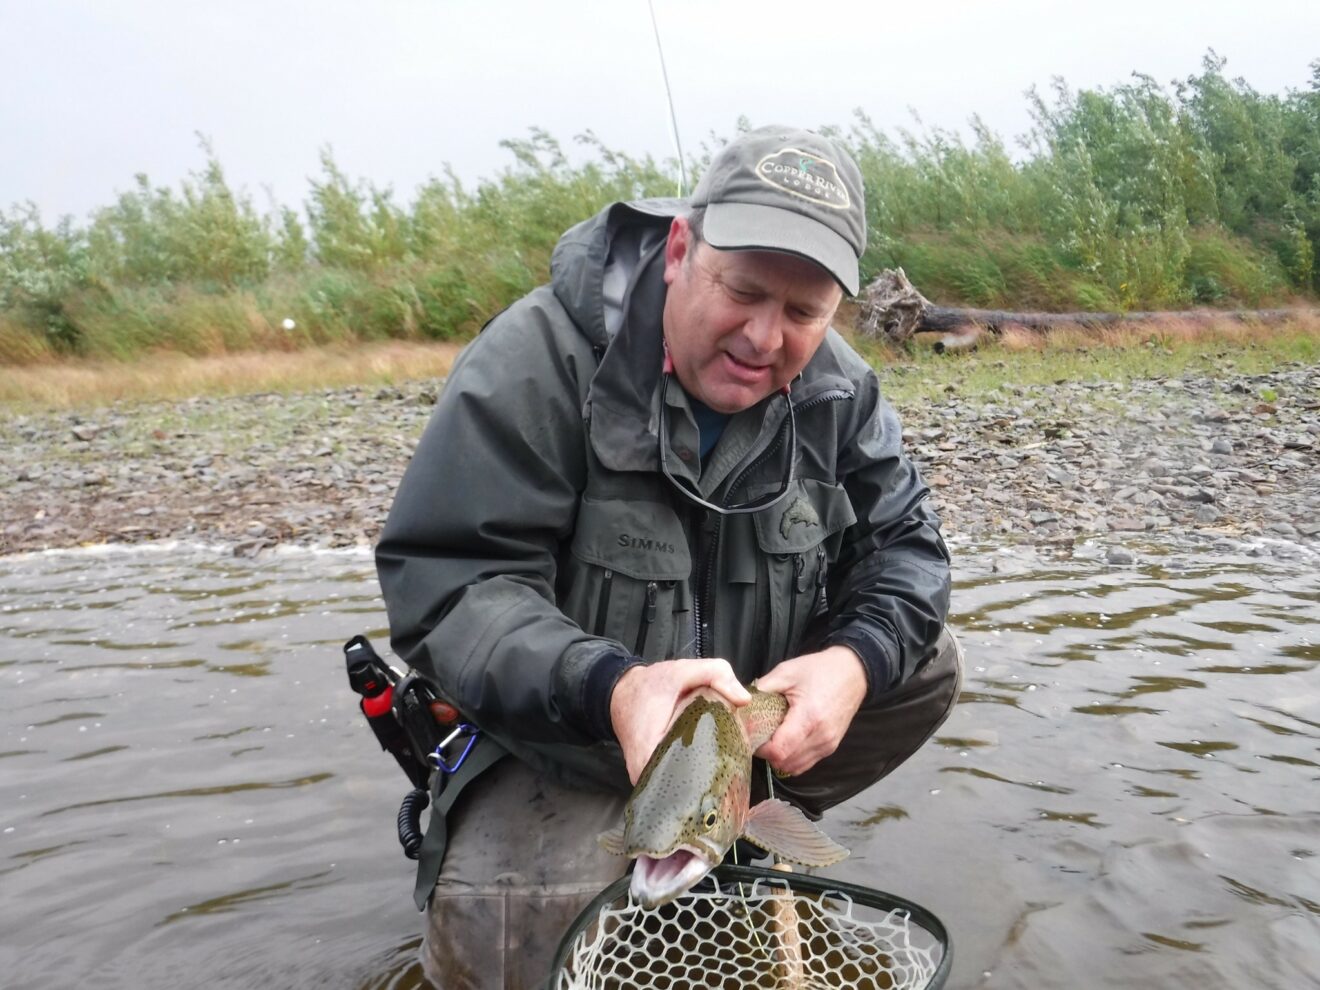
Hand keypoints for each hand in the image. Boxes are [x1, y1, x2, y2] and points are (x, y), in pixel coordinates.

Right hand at [609, 658, 749, 783]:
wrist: (621, 691)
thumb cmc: (649, 684)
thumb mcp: (683, 670)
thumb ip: (716, 674)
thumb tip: (744, 700)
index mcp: (649, 752)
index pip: (682, 782)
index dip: (708, 777)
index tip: (727, 767)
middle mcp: (644, 773)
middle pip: (683, 788)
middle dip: (708, 778)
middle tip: (730, 764)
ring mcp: (645, 777)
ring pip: (678, 787)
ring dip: (698, 776)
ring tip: (719, 764)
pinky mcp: (649, 775)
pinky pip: (673, 780)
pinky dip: (688, 772)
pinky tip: (704, 762)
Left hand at [752, 645, 867, 776]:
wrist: (853, 673)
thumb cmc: (819, 670)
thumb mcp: (787, 672)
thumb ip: (762, 688)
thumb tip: (741, 703)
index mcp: (809, 717)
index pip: (778, 751)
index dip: (760, 748)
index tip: (752, 735)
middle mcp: (821, 737)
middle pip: (784, 763)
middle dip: (767, 754)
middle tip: (759, 736)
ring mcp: (828, 745)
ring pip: (794, 767)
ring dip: (779, 758)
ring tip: (772, 738)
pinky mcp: (831, 748)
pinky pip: (805, 764)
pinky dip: (792, 759)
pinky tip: (786, 741)